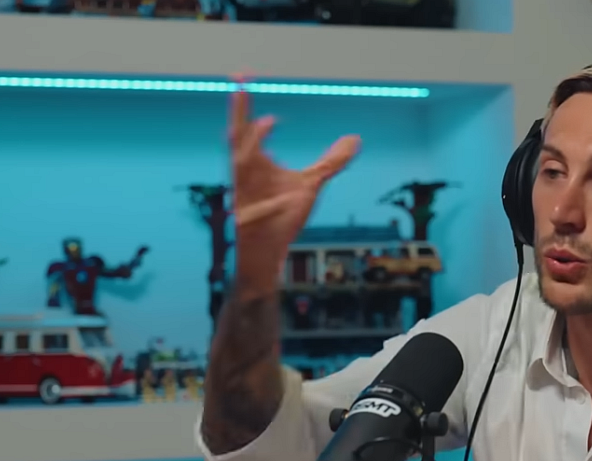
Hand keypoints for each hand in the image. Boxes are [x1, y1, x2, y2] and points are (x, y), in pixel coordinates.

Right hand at [228, 75, 359, 298]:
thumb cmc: (282, 216)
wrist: (267, 253)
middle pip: (237, 138)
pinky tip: (280, 202)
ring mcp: (245, 197)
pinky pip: (255, 210)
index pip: (248, 128)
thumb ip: (331, 161)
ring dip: (250, 146)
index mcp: (256, 163)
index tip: (243, 77)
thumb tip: (354, 139)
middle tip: (240, 86)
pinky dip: (268, 205)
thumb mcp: (312, 184)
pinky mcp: (248, 221)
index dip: (244, 104)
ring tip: (265, 123)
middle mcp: (246, 175)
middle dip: (238, 113)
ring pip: (240, 167)